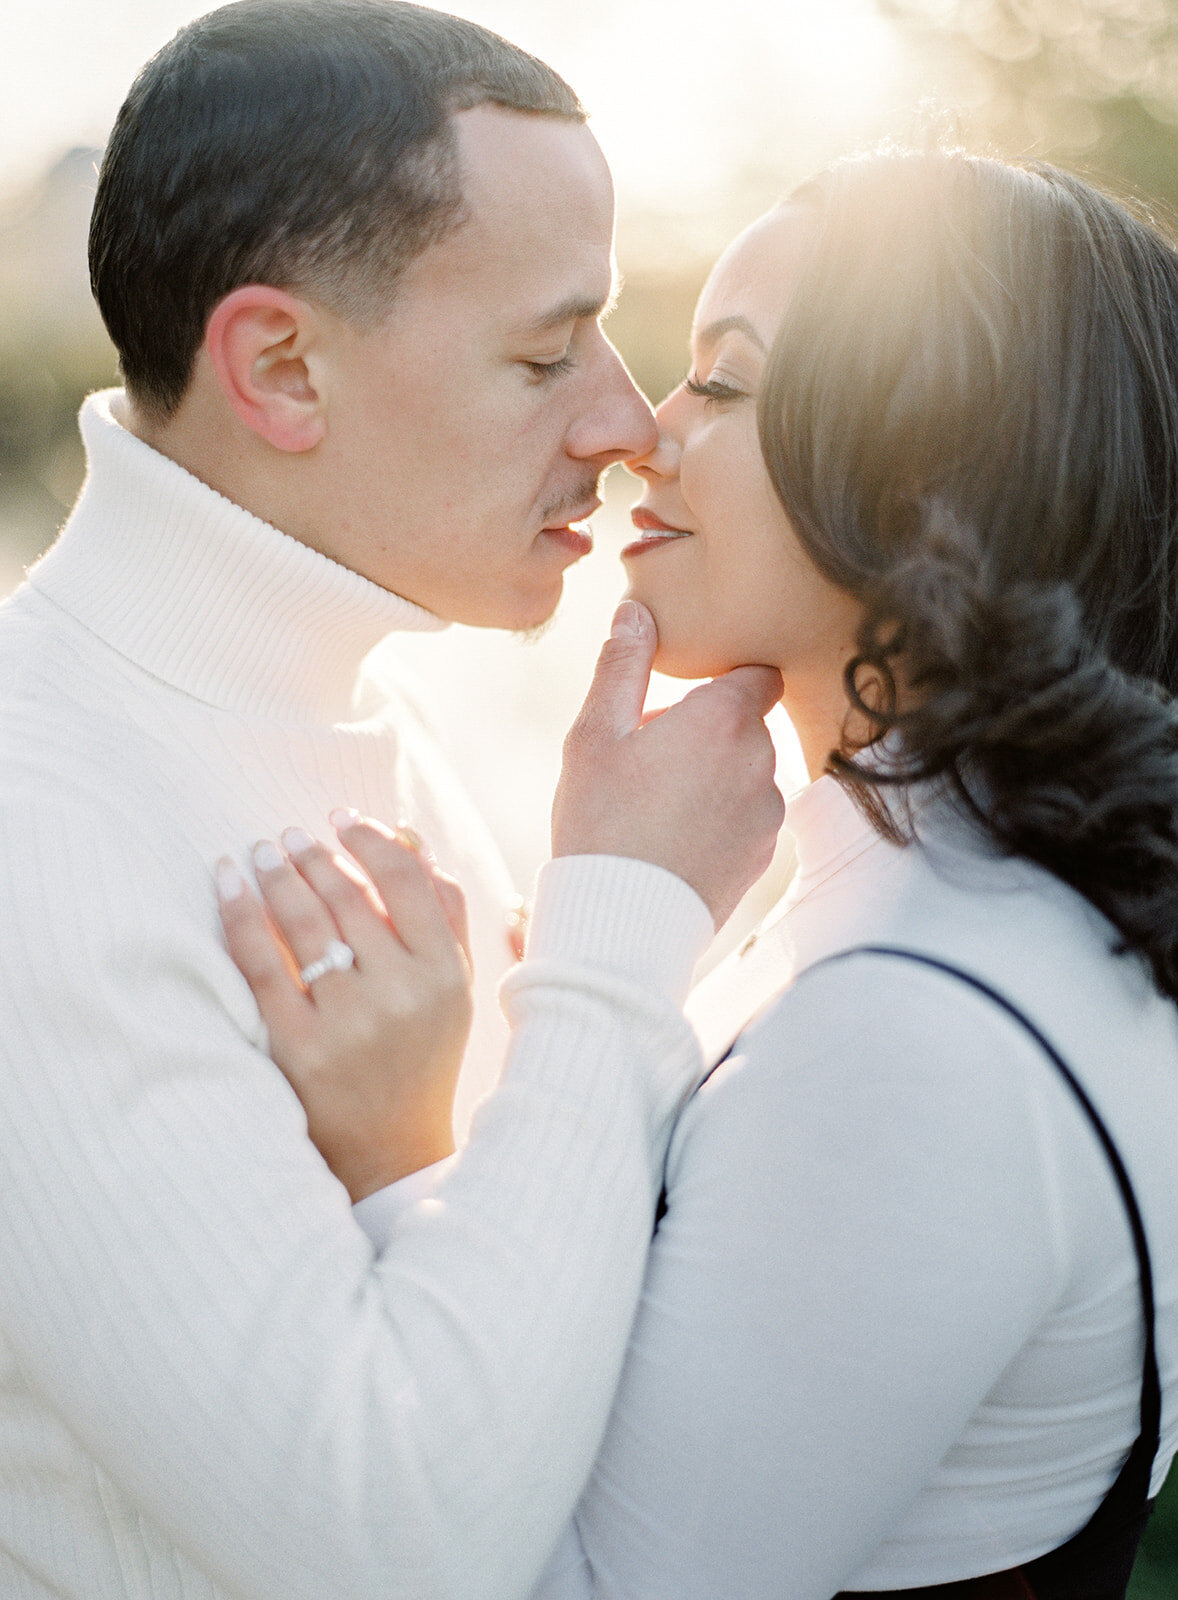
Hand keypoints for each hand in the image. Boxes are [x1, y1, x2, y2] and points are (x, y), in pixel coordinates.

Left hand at [217, 816, 473, 1201]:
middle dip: (313, 857)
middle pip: (349, 898)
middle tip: (288, 836)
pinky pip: (262, 964)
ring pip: (305, 924)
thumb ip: (445, 913)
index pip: (406, 882)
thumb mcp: (455, 988)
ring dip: (277, 875)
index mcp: (445, 974)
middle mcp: (401, 995)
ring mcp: (348, 1023)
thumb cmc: (422, 1055)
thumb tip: (410, 838)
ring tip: (260, 854)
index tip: (341, 820)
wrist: (391, 1151)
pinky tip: (229, 884)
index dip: (370, 841)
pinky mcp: (298, 1047)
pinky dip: (241, 914)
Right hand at [553, 602, 784, 928]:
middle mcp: (761, 760)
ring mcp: (768, 812)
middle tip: (648, 759)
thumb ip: (622, 666)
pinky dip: (720, 819)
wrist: (622, 918)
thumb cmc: (601, 820)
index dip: (724, 680)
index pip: (757, 673)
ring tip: (656, 806)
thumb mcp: (595, 735)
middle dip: (706, 732)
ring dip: (715, 776)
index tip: (684, 701)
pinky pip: (747, 817)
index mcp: (723, 719)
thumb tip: (635, 611)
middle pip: (746, 725)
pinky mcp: (764, 854)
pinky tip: (673, 840)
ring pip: (747, 772)